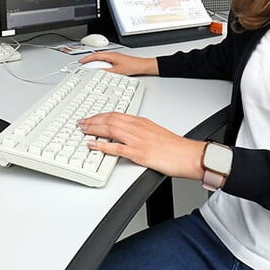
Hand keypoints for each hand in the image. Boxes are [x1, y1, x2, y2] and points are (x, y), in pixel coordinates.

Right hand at [78, 52, 157, 75]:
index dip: (87, 58)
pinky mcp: (118, 61)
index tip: (81, 61)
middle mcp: (112, 55)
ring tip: (89, 67)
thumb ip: (107, 72)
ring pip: (102, 59)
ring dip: (95, 62)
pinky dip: (101, 64)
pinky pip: (106, 61)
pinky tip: (100, 69)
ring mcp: (115, 58)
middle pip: (97, 56)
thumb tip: (98, 72)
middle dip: (89, 60)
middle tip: (82, 64)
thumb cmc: (133, 66)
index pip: (96, 55)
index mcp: (111, 55)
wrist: (142, 66)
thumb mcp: (117, 71)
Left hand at [78, 112, 204, 180]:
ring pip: (110, 130)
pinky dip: (101, 146)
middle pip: (109, 120)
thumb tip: (126, 134)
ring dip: (93, 129)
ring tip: (82, 130)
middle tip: (81, 123)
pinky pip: (116, 148)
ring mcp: (137, 140)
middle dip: (92, 120)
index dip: (100, 115)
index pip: (115, 114)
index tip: (90, 118)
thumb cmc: (175, 147)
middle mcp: (137, 128)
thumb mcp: (155, 132)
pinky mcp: (139, 153)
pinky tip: (92, 145)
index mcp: (141, 122)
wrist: (188, 155)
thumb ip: (139, 131)